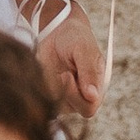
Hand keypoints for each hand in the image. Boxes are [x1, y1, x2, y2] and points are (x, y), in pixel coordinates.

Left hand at [36, 0, 106, 115]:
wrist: (57, 30)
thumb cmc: (75, 38)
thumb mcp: (84, 50)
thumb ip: (89, 72)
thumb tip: (92, 96)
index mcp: (97, 86)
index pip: (89, 107)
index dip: (77, 96)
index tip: (66, 75)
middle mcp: (83, 95)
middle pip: (74, 109)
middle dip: (65, 92)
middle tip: (60, 73)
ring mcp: (66, 96)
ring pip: (57, 105)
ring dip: (52, 88)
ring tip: (53, 69)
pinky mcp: (51, 93)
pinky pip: (44, 98)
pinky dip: (42, 86)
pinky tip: (45, 71)